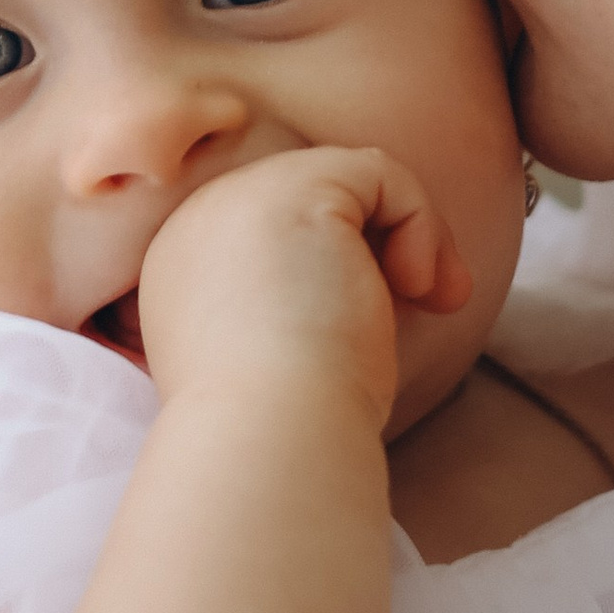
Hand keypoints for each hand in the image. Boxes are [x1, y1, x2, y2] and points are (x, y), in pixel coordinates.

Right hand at [133, 146, 471, 424]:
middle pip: (307, 200)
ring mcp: (237, 198)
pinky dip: (418, 220)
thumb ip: (301, 304)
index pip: (273, 236)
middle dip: (379, 244)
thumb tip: (381, 275)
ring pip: (345, 180)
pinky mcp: (293, 188)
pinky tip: (419, 286)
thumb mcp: (278, 358)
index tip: (382, 323)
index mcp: (181, 273)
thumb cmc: (285, 429)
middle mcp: (196, 225)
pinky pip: (377, 170)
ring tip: (432, 297)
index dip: (340, 266)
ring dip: (408, 232)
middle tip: (430, 302)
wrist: (266, 441)